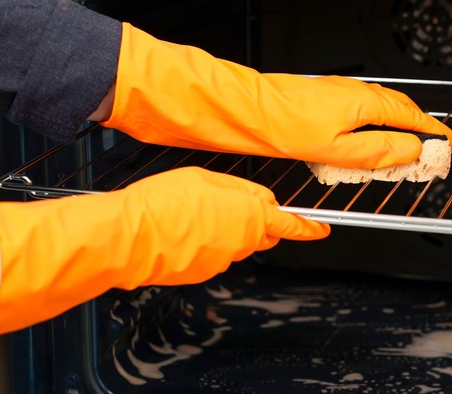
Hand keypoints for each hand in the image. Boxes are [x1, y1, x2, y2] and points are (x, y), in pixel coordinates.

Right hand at [0, 167, 327, 337]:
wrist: (130, 236)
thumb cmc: (163, 202)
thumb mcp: (207, 178)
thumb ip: (241, 189)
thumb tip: (260, 199)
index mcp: (249, 214)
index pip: (289, 225)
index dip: (308, 228)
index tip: (320, 230)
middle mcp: (241, 242)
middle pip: (263, 234)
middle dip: (259, 222)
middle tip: (233, 208)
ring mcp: (222, 260)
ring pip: (237, 244)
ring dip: (226, 231)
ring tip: (195, 214)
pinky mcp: (203, 273)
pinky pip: (215, 255)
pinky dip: (206, 244)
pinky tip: (184, 231)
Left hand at [102, 23, 451, 168]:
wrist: (249, 110)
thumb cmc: (285, 127)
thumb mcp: (338, 150)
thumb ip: (378, 151)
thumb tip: (411, 150)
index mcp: (364, 103)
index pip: (411, 117)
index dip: (433, 132)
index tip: (447, 143)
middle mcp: (356, 91)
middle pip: (400, 109)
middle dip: (419, 128)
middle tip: (430, 148)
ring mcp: (340, 91)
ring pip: (381, 108)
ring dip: (398, 126)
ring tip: (403, 148)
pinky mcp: (326, 95)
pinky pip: (363, 108)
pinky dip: (376, 123)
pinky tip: (367, 138)